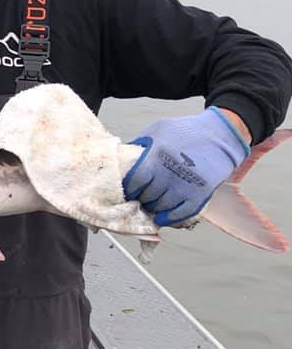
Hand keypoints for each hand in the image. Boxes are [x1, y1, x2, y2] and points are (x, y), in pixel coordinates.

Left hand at [122, 107, 249, 225]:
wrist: (222, 134)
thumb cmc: (188, 131)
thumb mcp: (159, 130)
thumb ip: (141, 146)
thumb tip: (125, 160)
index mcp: (157, 155)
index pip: (135, 181)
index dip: (130, 188)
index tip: (129, 190)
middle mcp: (170, 172)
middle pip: (147, 195)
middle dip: (142, 197)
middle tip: (140, 197)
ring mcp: (186, 184)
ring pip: (162, 206)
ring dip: (154, 207)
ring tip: (152, 203)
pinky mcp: (201, 193)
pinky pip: (182, 213)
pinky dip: (170, 218)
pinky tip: (163, 218)